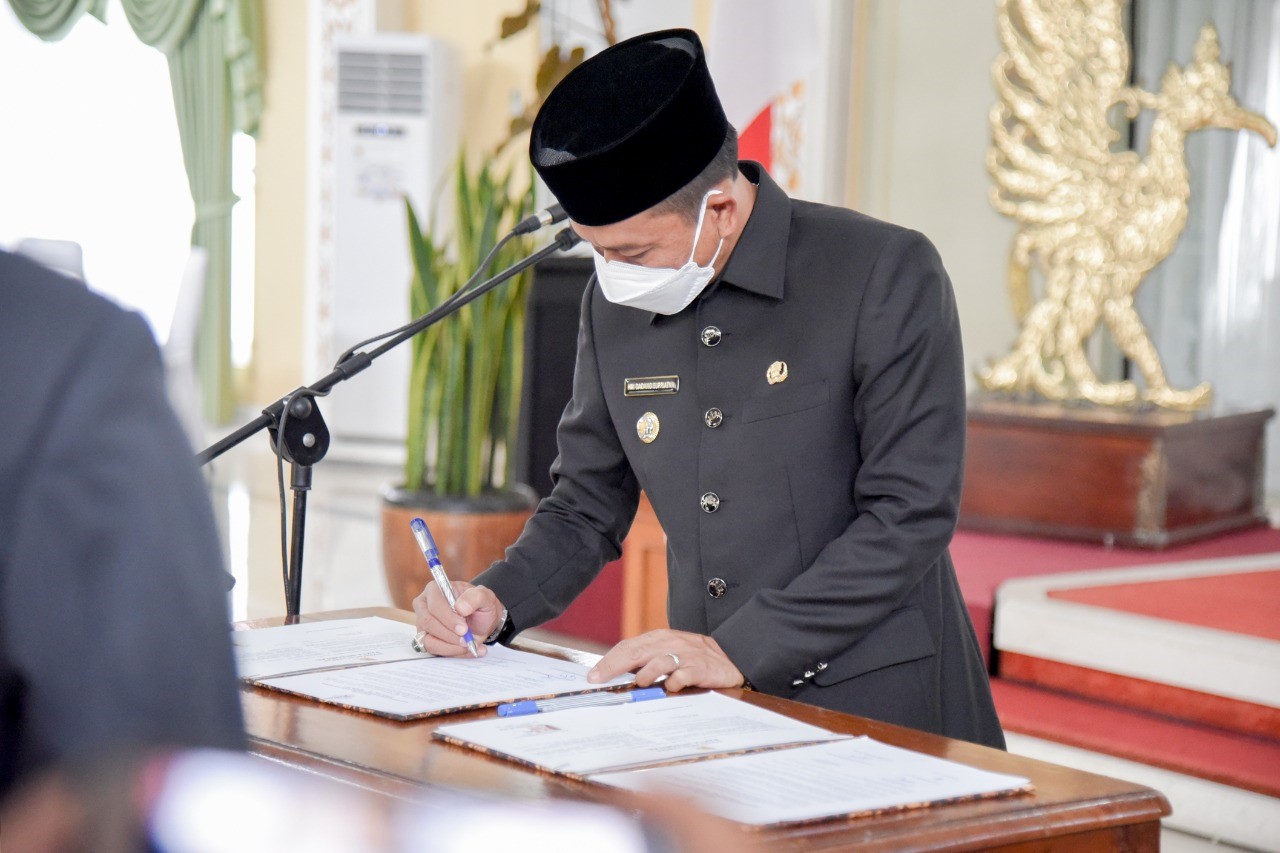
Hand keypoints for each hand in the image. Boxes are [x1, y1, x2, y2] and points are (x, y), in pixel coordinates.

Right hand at [411, 580, 504, 656]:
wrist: (482, 621)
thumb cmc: (479, 605)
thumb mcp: (485, 597)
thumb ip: (475, 597)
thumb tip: (460, 607)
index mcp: (434, 590)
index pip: (434, 605)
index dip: (448, 619)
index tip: (464, 629)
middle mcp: (424, 606)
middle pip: (428, 623)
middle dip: (449, 635)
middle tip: (467, 640)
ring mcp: (423, 624)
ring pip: (429, 640)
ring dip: (451, 647)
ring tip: (470, 645)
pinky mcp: (426, 639)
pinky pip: (434, 650)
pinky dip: (453, 652)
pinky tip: (468, 650)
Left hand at [588, 629, 744, 691]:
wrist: (731, 656)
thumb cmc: (693, 657)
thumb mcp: (668, 651)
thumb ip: (646, 659)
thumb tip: (616, 675)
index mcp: (659, 638)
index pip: (628, 647)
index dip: (609, 661)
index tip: (593, 676)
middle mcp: (670, 643)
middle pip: (636, 652)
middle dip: (614, 666)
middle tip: (600, 680)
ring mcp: (685, 655)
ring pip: (659, 661)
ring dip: (646, 674)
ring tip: (639, 684)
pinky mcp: (700, 668)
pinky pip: (682, 675)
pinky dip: (672, 683)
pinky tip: (668, 688)